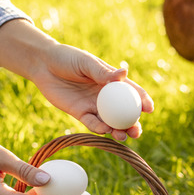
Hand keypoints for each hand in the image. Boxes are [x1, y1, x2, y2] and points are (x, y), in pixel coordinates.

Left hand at [0, 19, 153, 139]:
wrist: (43, 65)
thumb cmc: (67, 58)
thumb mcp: (86, 63)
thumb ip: (103, 72)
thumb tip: (124, 73)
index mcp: (112, 81)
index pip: (132, 92)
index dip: (142, 101)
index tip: (149, 109)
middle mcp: (106, 96)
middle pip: (124, 113)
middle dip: (133, 123)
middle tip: (136, 131)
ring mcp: (94, 106)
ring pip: (111, 122)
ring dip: (118, 131)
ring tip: (123, 136)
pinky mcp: (80, 113)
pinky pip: (92, 124)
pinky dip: (99, 128)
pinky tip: (104, 130)